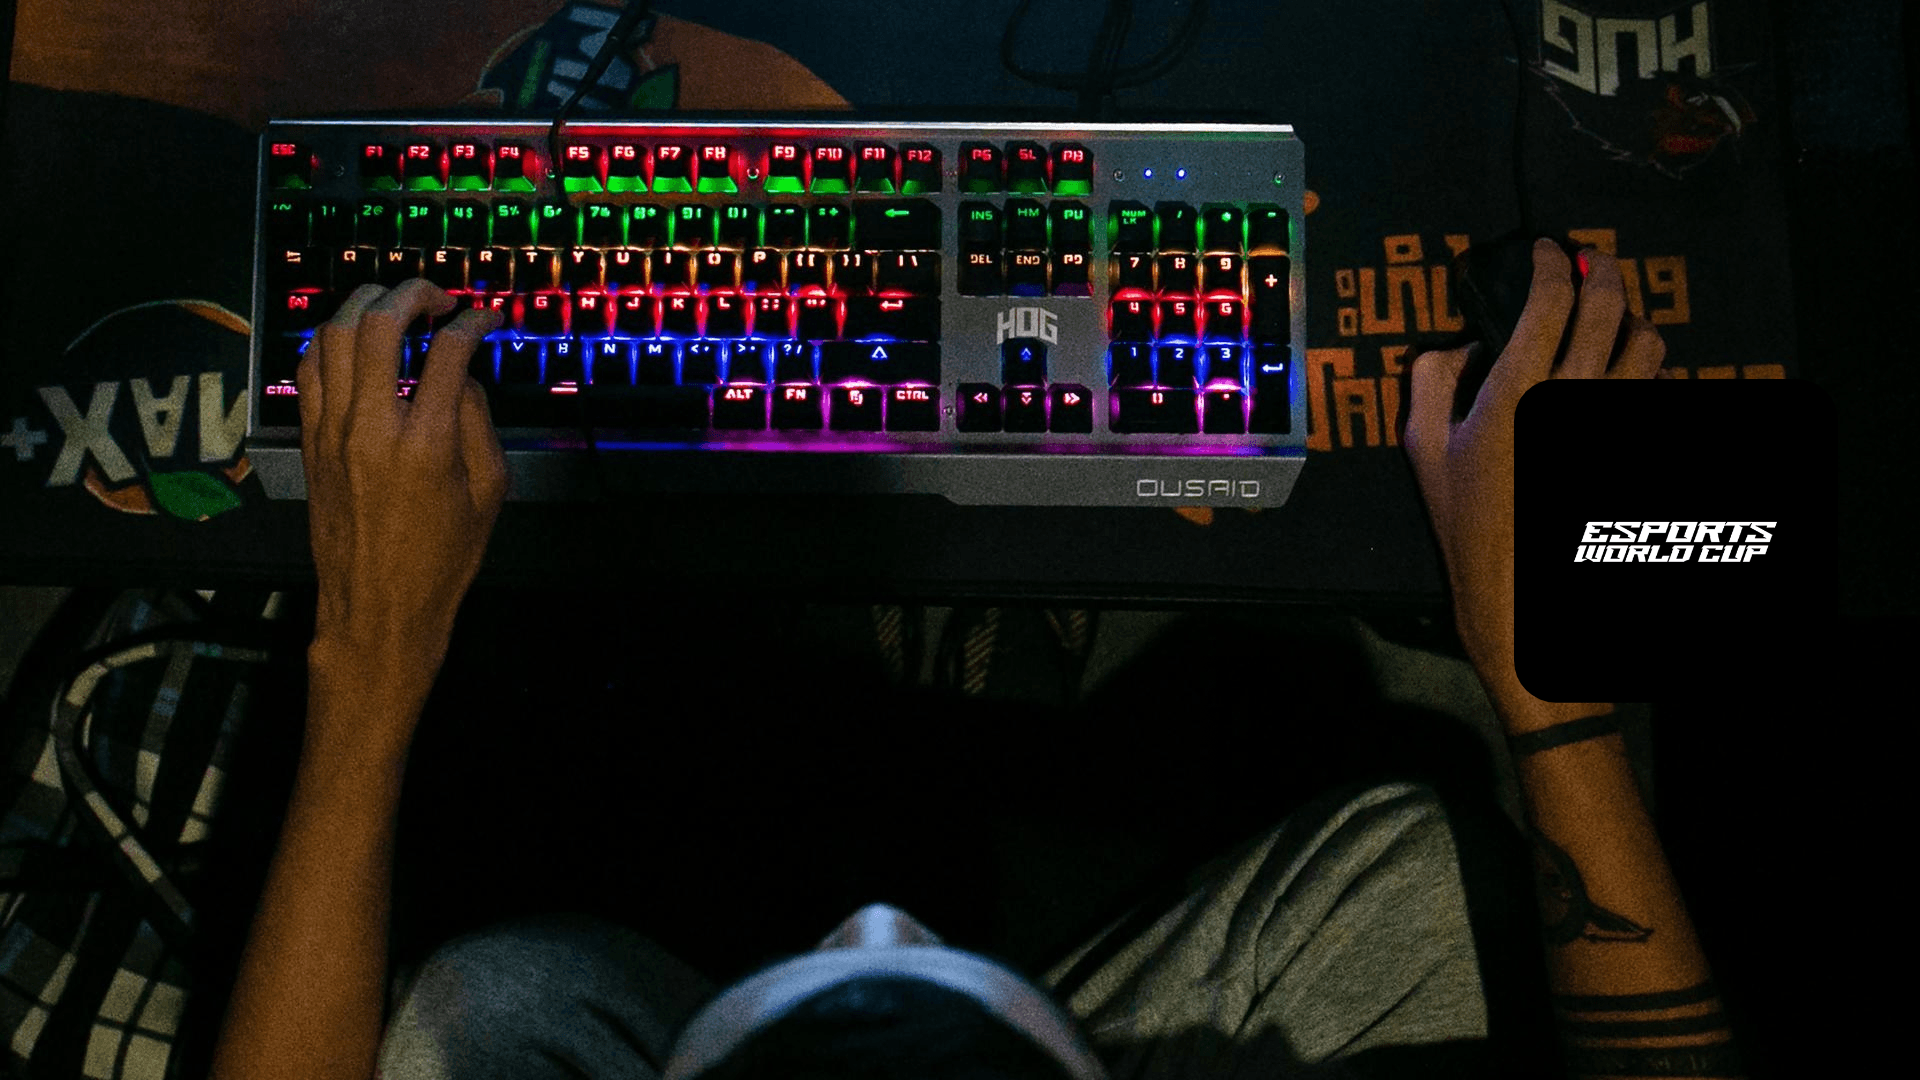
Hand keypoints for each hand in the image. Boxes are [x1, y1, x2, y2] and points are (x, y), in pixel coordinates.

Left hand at [296, 281, 505, 721]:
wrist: (378, 608)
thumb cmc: (444, 558)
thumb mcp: (488, 493)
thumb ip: (480, 424)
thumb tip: (463, 377)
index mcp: (428, 444)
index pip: (449, 353)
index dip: (474, 322)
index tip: (488, 317)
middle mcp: (372, 427)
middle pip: (379, 325)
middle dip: (412, 293)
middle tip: (438, 296)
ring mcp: (332, 431)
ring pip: (334, 336)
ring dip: (366, 305)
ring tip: (394, 303)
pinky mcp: (311, 440)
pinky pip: (311, 368)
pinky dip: (333, 339)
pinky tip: (356, 339)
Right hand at [1403, 241, 1664, 707]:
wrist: (1521, 595)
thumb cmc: (1467, 523)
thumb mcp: (1424, 448)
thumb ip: (1432, 380)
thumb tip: (1463, 344)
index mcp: (1519, 389)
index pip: (1551, 297)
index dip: (1551, 262)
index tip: (1546, 252)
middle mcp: (1577, 396)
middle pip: (1610, 305)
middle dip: (1602, 272)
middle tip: (1591, 264)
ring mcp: (1617, 422)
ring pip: (1649, 343)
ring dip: (1632, 320)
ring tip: (1613, 320)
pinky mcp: (1636, 447)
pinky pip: (1659, 390)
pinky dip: (1645, 373)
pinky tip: (1624, 378)